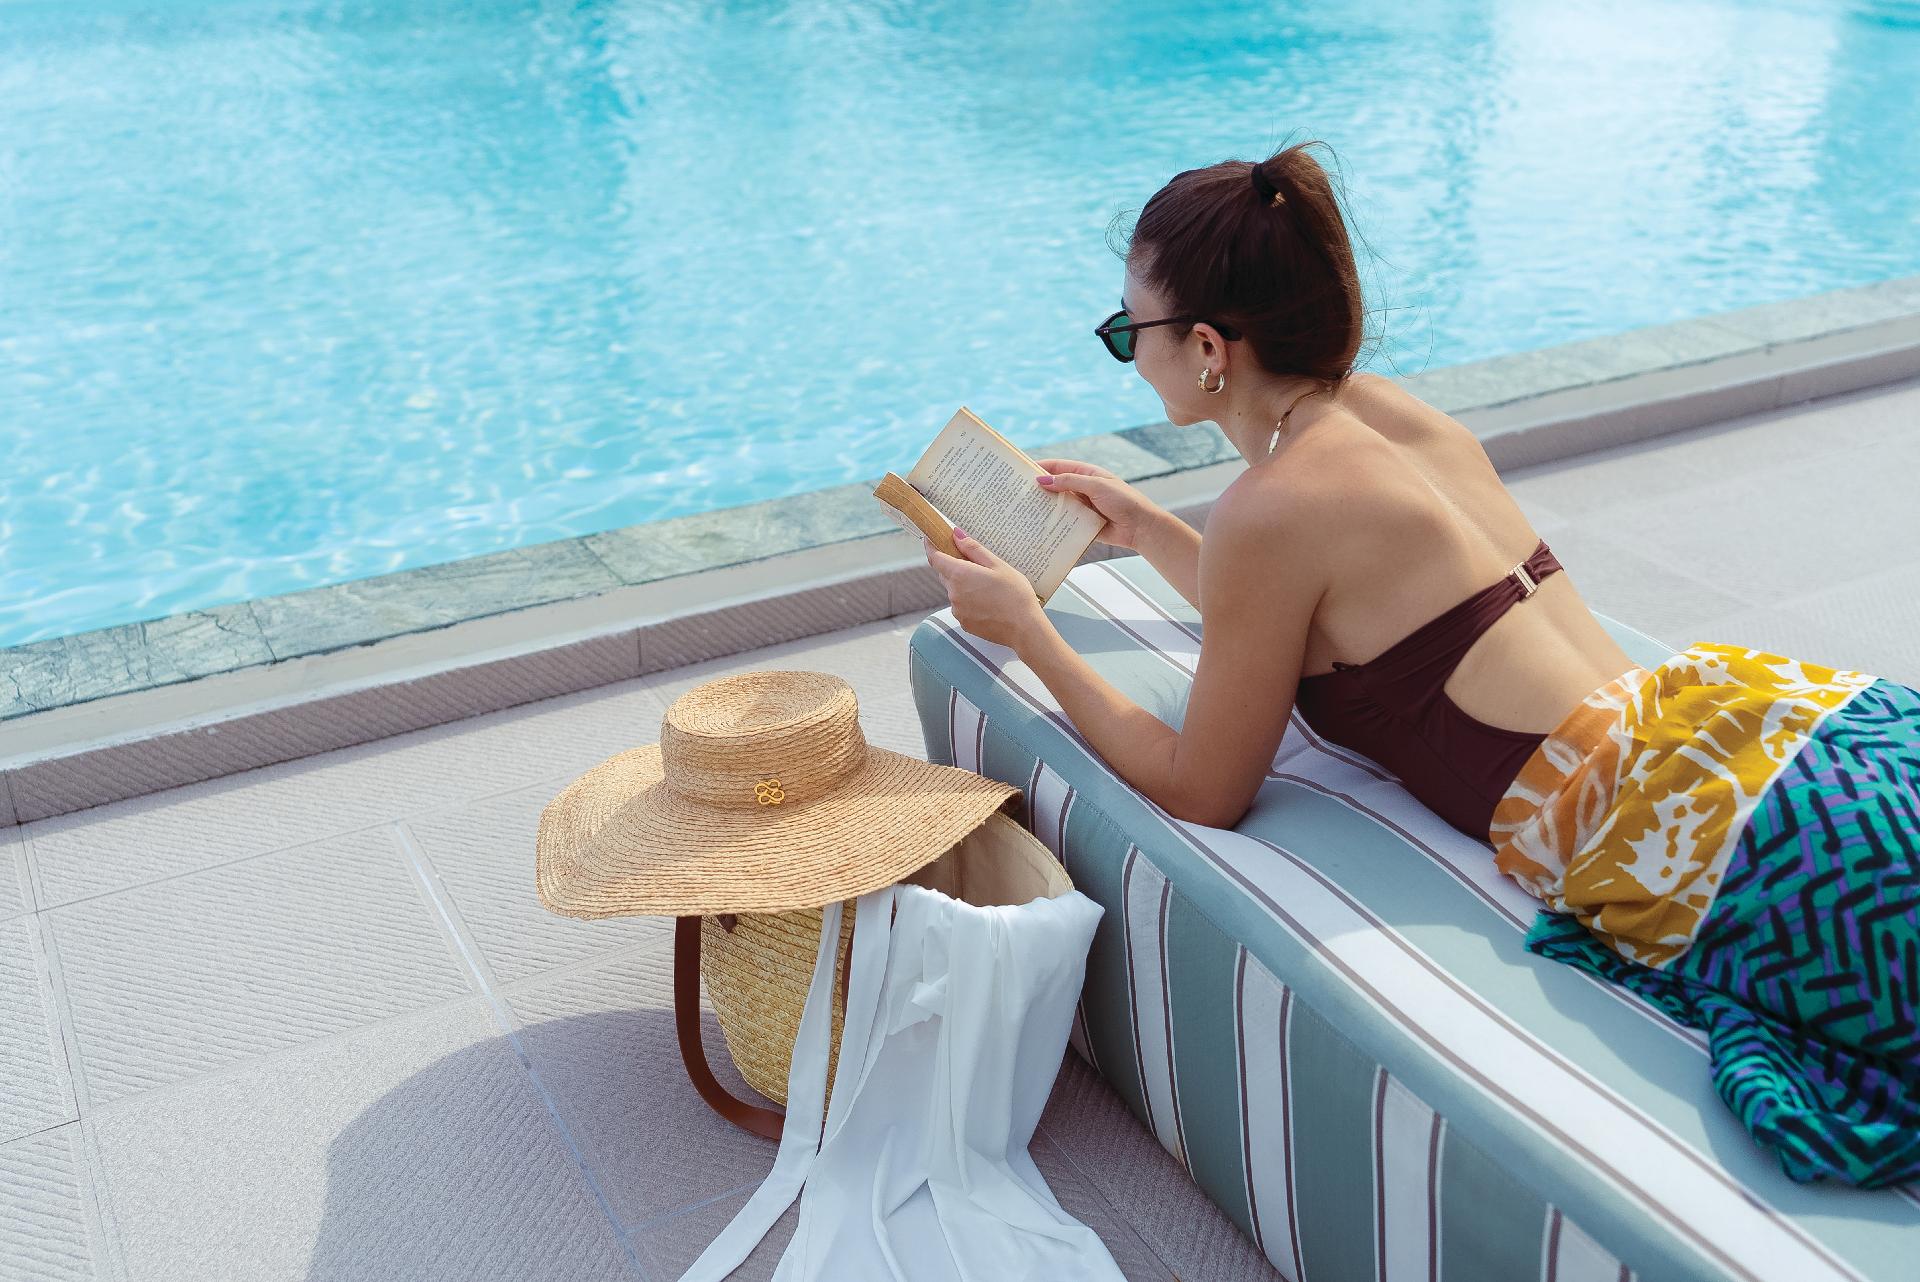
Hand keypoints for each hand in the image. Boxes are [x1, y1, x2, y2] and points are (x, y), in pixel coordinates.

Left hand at [924, 528, 1046, 650]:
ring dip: (964, 585)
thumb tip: (956, 535)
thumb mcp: (998, 565)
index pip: (935, 558)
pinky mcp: (964, 623)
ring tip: (988, 587)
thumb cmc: (1015, 595)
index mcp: (960, 575)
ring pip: (954, 591)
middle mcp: (953, 593)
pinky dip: (969, 601)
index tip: (931, 539)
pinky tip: (988, 602)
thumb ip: (974, 549)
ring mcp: (957, 610)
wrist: (1024, 628)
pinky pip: (961, 606)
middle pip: (945, 574)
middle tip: (973, 563)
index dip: (931, 547)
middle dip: (954, 566)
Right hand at [1032, 458, 1165, 551]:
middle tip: (1017, 493)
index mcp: (1086, 473)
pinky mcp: (1082, 523)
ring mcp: (1082, 506)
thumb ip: (1070, 482)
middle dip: (1038, 489)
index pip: (1058, 467)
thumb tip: (1043, 480)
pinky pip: (1064, 522)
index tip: (1020, 472)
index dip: (1040, 467)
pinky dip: (1053, 524)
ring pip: (1058, 505)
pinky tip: (1039, 527)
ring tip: (1023, 511)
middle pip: (1055, 486)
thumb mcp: (1097, 485)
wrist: (1141, 527)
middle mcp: (1082, 488)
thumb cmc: (1123, 500)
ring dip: (1044, 508)